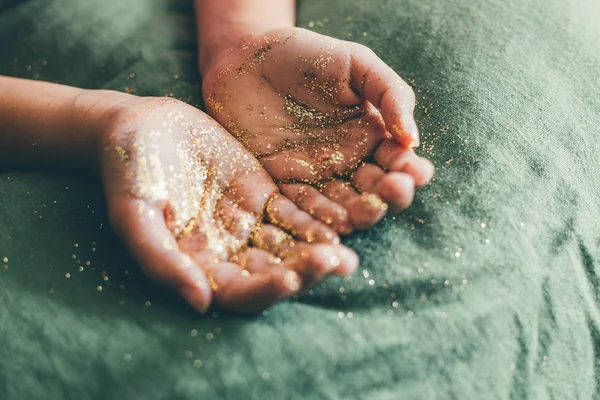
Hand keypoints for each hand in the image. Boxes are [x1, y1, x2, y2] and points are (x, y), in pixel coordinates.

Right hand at [97, 94, 357, 312]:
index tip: (290, 279)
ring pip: (290, 245)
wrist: (140, 127)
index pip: (238, 292)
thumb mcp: (134, 215)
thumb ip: (161, 259)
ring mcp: (249, 224)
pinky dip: (317, 218)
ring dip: (320, 250)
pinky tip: (344, 218)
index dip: (265, 290)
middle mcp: (230, 252)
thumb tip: (199, 303)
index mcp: (199, 266)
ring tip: (349, 252)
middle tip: (338, 263)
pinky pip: (295, 212)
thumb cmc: (128, 171)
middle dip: (306, 271)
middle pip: (274, 272)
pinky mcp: (264, 196)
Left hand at [202, 27, 433, 233]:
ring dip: (357, 212)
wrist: (247, 58)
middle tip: (394, 190)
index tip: (417, 171)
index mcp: (370, 137)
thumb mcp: (357, 64)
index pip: (396, 162)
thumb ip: (390, 95)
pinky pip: (302, 208)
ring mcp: (315, 177)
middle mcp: (347, 163)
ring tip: (367, 210)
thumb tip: (412, 140)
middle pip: (374, 191)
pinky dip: (317, 220)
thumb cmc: (306, 55)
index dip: (409, 170)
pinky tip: (331, 227)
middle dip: (388, 195)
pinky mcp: (281, 185)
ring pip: (342, 206)